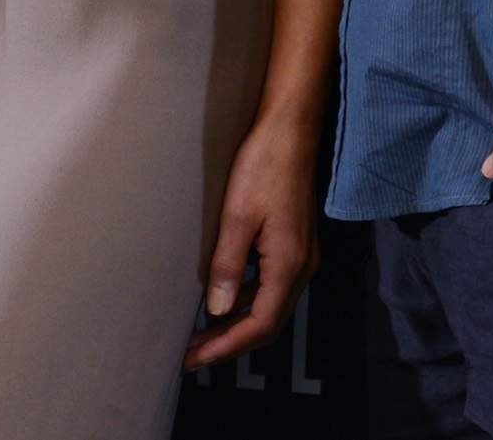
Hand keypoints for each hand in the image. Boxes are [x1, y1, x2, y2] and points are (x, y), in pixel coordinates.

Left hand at [184, 110, 319, 366]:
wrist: (291, 132)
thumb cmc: (263, 166)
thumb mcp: (237, 216)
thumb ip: (227, 266)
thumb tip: (216, 310)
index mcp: (289, 266)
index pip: (259, 325)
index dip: (226, 346)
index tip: (194, 359)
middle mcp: (302, 269)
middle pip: (268, 324)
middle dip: (230, 343)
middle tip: (191, 355)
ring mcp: (301, 259)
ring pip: (271, 308)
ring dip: (238, 326)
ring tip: (201, 335)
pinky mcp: (295, 247)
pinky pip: (272, 289)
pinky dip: (247, 304)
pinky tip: (224, 302)